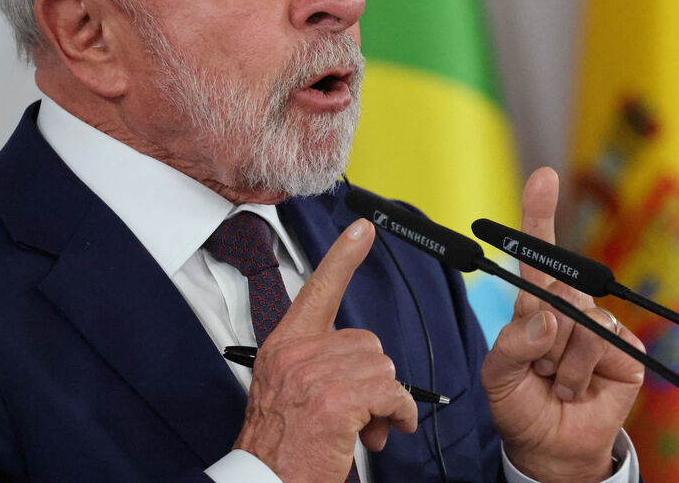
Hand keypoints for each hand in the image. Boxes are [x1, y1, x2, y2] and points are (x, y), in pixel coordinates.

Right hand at [233, 219, 417, 482]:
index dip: (342, 257)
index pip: (317, 290)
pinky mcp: (336, 399)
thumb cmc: (281, 450)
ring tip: (364, 429)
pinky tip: (386, 431)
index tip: (362, 229)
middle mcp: (296, 354)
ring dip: (384, 402)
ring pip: (382, 367)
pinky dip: (398, 414)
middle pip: (367, 342)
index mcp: (283, 348)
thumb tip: (365, 369)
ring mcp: (314, 375)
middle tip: (360, 415)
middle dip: (373, 380)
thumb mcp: (288, 395)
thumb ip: (319, 368)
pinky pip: (391, 392)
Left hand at [482, 168, 644, 482]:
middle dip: (540, 335)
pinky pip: (600, 342)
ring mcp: (600, 326)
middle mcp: (570, 309)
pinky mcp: (625, 348)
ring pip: (578, 320)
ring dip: (559, 361)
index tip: (544, 176)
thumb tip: (547, 320)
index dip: (540, 213)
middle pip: (557, 291)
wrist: (551, 448)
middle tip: (538, 367)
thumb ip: (510, 344)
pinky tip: (579, 388)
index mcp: (536, 306)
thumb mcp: (497, 375)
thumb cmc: (522, 405)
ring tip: (558, 381)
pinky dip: (580, 372)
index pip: (538, 255)